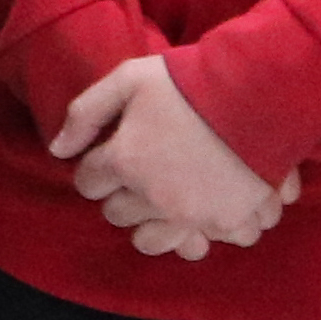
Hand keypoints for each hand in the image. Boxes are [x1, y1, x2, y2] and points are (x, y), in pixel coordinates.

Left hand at [53, 54, 292, 257]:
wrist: (262, 87)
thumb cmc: (191, 79)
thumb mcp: (128, 78)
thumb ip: (86, 113)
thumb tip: (58, 150)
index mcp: (124, 162)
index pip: (88, 182)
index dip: (98, 166)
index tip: (114, 153)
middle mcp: (154, 197)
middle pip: (118, 214)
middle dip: (124, 193)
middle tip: (146, 170)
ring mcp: (195, 214)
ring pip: (158, 241)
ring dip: (162, 222)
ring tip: (179, 197)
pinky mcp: (234, 219)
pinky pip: (215, 241)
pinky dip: (218, 226)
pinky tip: (220, 204)